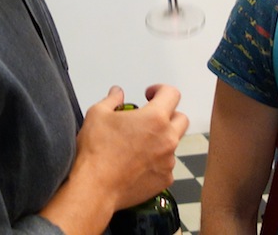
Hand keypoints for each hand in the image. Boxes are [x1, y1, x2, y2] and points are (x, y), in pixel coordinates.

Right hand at [73, 85, 189, 212]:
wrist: (96, 187)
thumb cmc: (97, 152)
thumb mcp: (97, 114)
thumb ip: (112, 99)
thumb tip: (117, 94)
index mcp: (154, 118)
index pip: (172, 94)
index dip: (160, 90)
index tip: (151, 95)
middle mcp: (167, 139)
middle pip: (181, 119)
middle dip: (167, 114)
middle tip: (149, 118)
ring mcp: (168, 161)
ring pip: (173, 144)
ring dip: (160, 140)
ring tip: (138, 144)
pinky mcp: (165, 180)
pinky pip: (166, 165)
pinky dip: (156, 161)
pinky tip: (137, 163)